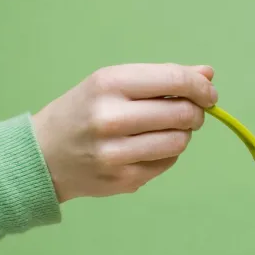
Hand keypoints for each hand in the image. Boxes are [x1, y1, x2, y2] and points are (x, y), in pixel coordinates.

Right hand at [32, 63, 217, 202]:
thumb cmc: (85, 111)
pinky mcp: (124, 179)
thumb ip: (163, 78)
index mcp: (109, 84)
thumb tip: (208, 74)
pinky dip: (167, 154)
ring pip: (179, 141)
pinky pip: (168, 163)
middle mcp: (111, 117)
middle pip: (183, 114)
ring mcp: (117, 152)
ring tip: (167, 130)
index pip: (174, 81)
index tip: (210, 94)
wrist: (43, 154)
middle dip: (195, 113)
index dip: (201, 88)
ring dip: (183, 135)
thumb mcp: (114, 84)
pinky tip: (148, 148)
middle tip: (190, 113)